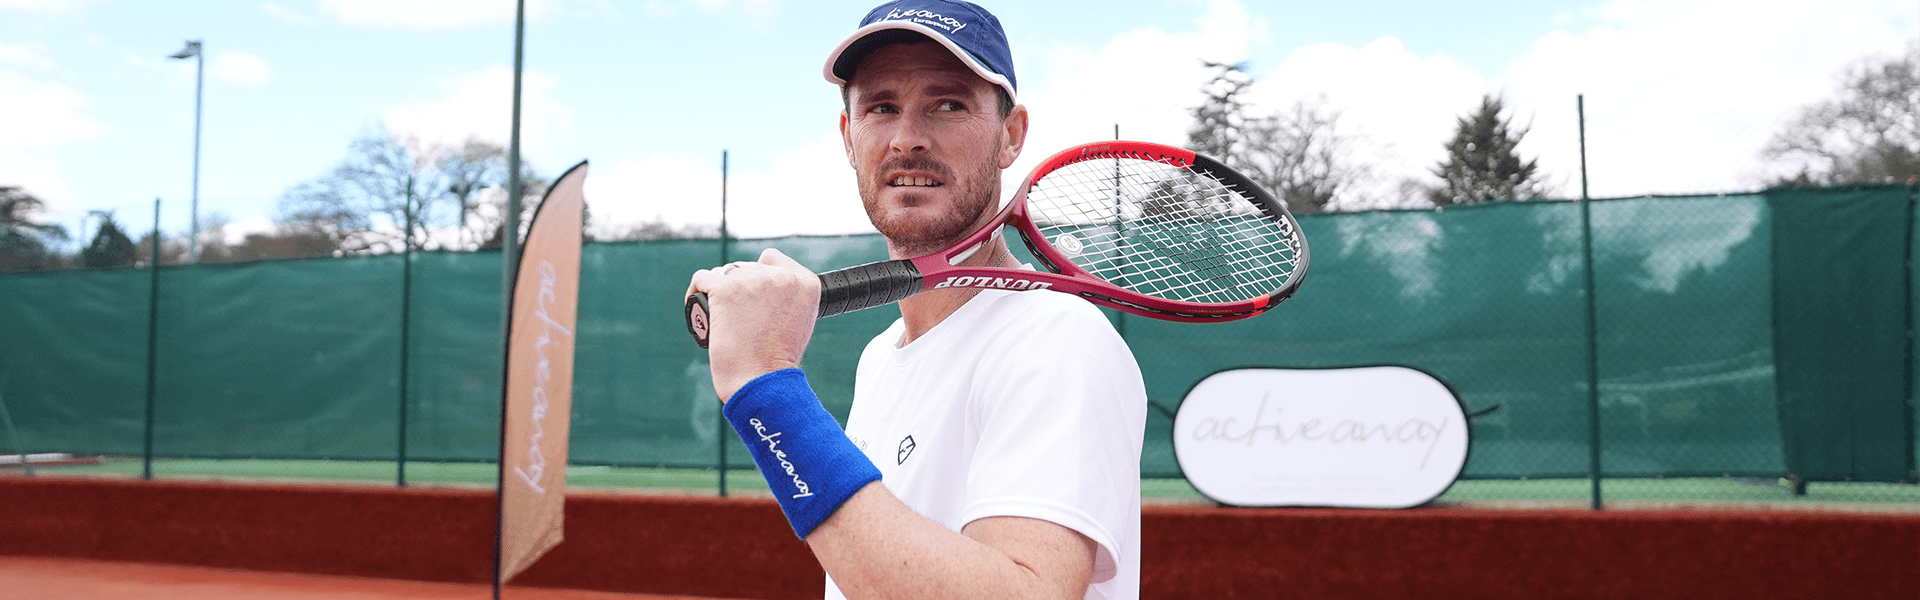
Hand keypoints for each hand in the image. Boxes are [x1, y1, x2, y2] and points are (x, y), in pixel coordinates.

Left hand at [685, 248, 820, 401]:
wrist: (761, 382)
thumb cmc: (775, 362)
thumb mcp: (797, 322)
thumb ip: (784, 297)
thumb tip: (756, 287)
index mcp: (805, 283)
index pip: (772, 259)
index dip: (759, 276)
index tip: (755, 299)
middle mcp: (782, 276)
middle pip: (747, 267)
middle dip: (739, 288)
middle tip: (737, 318)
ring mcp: (752, 280)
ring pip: (724, 273)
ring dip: (719, 291)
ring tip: (720, 316)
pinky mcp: (725, 289)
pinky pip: (702, 278)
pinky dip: (696, 291)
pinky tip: (697, 307)